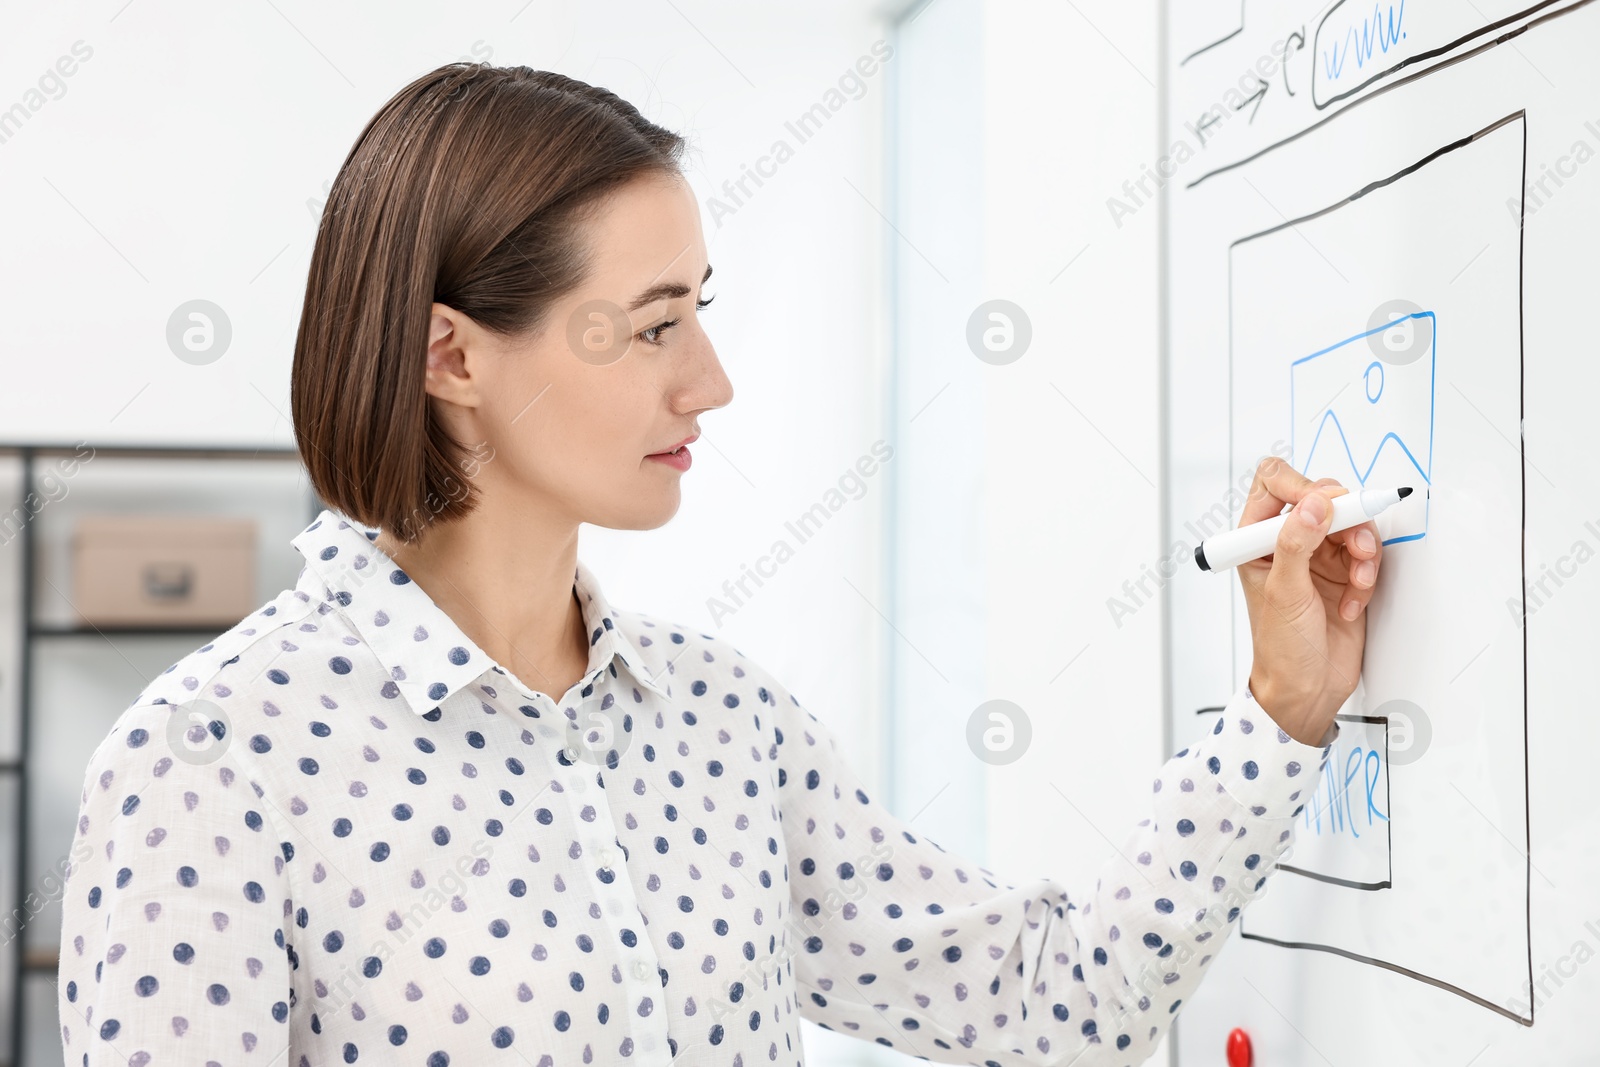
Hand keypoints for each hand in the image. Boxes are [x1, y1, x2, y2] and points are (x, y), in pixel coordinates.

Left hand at [1235, 457, 1385, 745]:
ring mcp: (1318, 558)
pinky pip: (1367, 555)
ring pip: (1351, 524)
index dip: (1301, 486)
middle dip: (1345, 519)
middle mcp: (1287, 542)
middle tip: (1356, 544)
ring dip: (1362, 549)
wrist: (1306, 689)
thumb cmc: (1279, 648)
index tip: (1325, 505)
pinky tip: (1354, 602)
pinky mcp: (1345, 575)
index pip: (1274, 483)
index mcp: (1255, 540)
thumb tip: (1312, 505)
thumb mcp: (1284, 592)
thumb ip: (1296, 543)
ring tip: (1358, 579)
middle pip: (1322, 498)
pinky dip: (1367, 575)